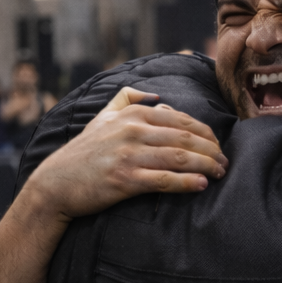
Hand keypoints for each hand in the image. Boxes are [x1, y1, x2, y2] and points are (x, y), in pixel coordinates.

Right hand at [27, 87, 227, 219]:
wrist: (56, 183)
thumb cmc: (84, 152)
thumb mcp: (102, 116)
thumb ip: (127, 98)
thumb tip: (156, 96)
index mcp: (132, 114)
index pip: (181, 119)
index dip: (206, 133)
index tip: (217, 146)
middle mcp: (132, 130)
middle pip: (185, 138)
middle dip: (211, 150)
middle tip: (225, 163)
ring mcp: (128, 155)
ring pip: (179, 157)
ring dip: (205, 166)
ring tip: (219, 174)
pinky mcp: (125, 180)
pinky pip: (164, 180)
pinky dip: (187, 182)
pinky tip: (201, 185)